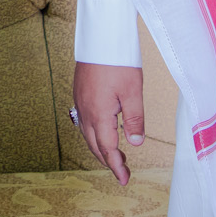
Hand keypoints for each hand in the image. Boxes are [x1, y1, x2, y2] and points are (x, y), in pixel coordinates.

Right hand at [73, 61, 144, 185]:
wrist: (100, 37)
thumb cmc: (118, 62)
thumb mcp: (133, 92)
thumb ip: (134, 120)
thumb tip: (135, 143)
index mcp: (99, 114)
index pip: (107, 148)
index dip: (116, 166)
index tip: (124, 180)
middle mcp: (86, 111)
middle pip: (94, 145)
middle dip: (108, 160)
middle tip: (123, 171)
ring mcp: (81, 102)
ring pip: (87, 134)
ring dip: (100, 147)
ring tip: (115, 155)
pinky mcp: (80, 94)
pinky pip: (84, 121)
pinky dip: (94, 134)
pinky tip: (102, 131)